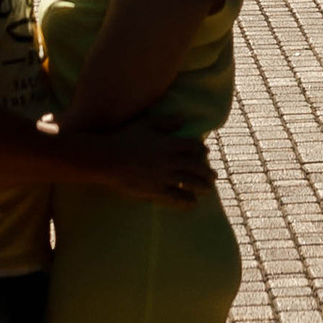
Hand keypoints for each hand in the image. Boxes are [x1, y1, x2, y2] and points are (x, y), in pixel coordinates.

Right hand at [70, 121, 213, 206]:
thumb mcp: (146, 124)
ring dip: (202, 187)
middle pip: (196, 167)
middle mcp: (170, 161)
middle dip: (207, 172)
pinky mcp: (155, 191)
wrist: (108, 159)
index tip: (205, 152)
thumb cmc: (125, 138)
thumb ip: (166, 122)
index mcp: (169, 144)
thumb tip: (184, 120)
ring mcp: (163, 177)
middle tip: (214, 176)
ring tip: (208, 189)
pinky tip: (192, 202)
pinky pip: (175, 197)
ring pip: (189, 183)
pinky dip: (186, 200)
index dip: (202, 150)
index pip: (193, 147)